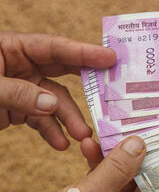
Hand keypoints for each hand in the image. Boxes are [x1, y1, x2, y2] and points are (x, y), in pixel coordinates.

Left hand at [0, 31, 115, 149]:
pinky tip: (61, 144)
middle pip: (64, 72)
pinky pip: (41, 119)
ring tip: (82, 135)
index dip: (84, 53)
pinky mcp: (20, 109)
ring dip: (70, 119)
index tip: (111, 58)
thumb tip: (51, 105)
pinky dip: (52, 132)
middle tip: (112, 90)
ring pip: (55, 102)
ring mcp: (24, 88)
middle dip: (87, 85)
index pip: (55, 48)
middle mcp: (23, 66)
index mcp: (14, 48)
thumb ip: (18, 93)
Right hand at [15, 136, 158, 191]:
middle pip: (148, 179)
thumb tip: (139, 143)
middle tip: (140, 130)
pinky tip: (89, 144)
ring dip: (116, 153)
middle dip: (142, 155)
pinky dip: (97, 158)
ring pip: (124, 172)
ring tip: (111, 133)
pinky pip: (103, 173)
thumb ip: (115, 169)